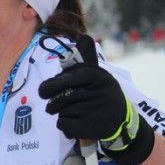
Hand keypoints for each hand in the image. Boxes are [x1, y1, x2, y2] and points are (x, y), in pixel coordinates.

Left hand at [38, 35, 154, 164]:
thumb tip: (83, 37)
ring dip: (61, 114)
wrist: (121, 118)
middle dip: (53, 103)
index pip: (69, 79)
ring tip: (73, 113)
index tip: (43, 92)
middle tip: (52, 106)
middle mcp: (99, 92)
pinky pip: (65, 126)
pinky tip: (75, 123)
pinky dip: (65, 126)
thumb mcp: (96, 74)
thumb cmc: (101, 92)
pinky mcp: (94, 127)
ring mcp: (97, 110)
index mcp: (97, 75)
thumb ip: (86, 57)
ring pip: (62, 112)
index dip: (53, 85)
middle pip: (61, 98)